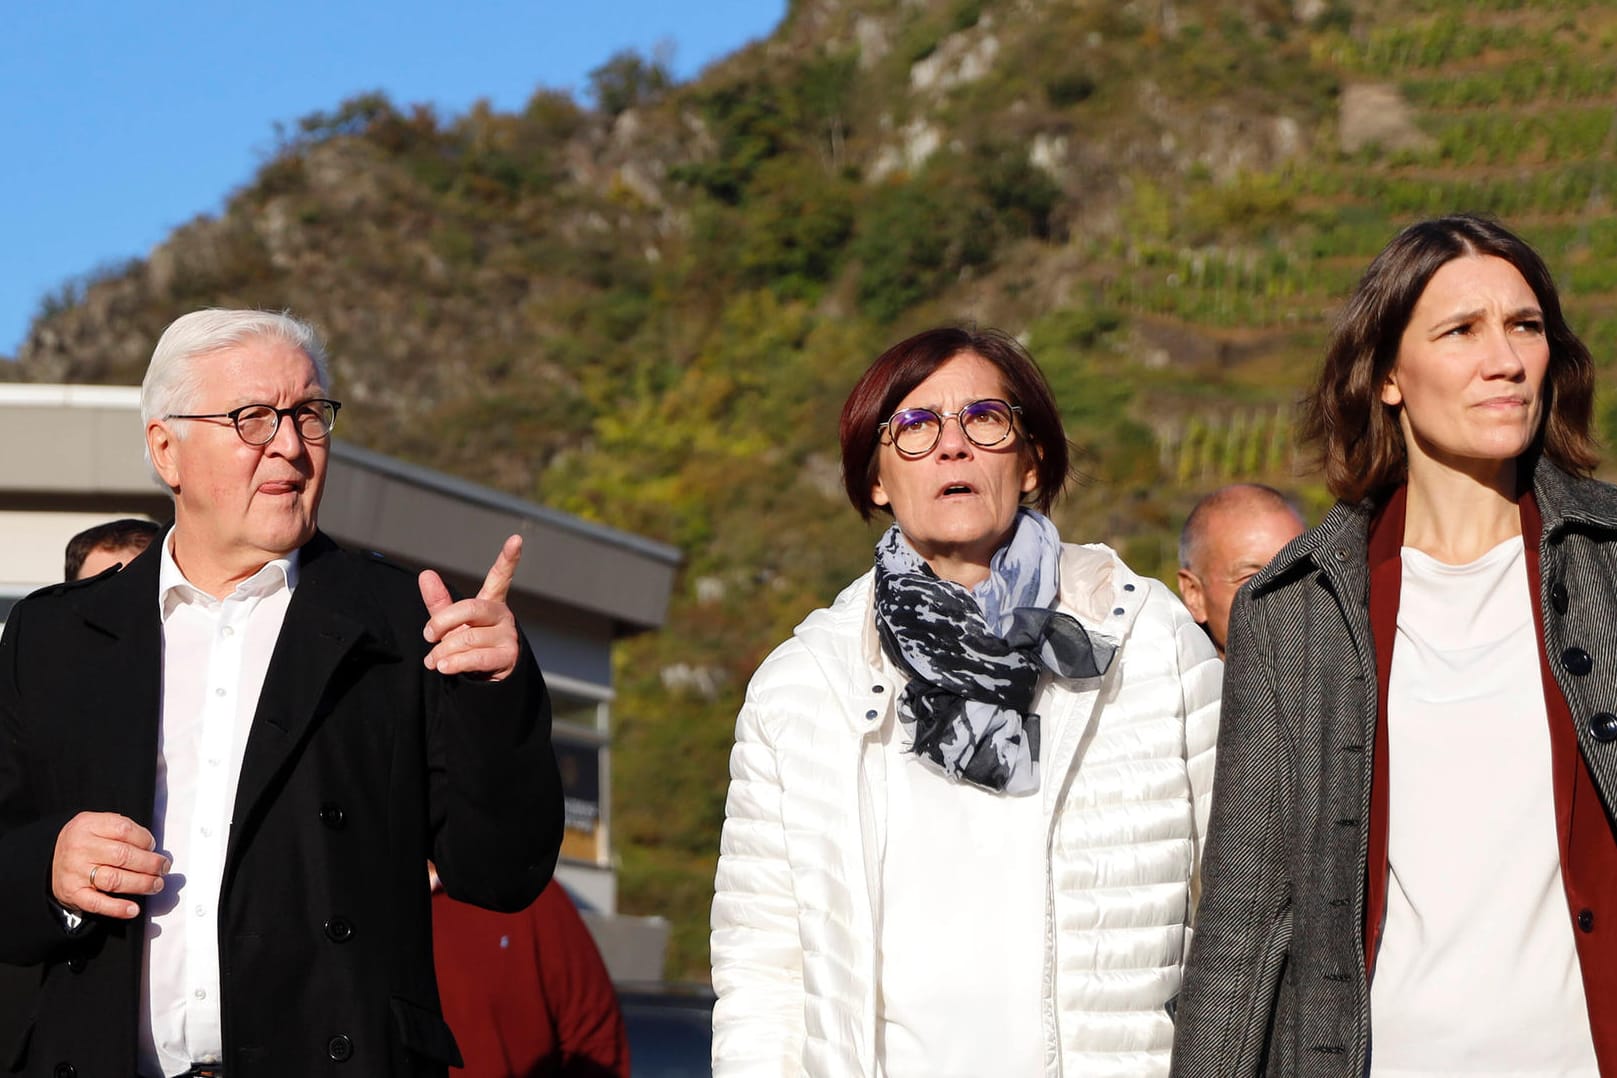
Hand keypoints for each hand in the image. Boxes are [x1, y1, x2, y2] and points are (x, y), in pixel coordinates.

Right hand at [53, 812, 168, 919]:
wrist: (52, 861)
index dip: (145, 839)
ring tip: (156, 885)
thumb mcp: (97, 825)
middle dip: (150, 863)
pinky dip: (117, 908)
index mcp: (87, 826)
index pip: (124, 829)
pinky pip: (97, 903)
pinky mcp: (73, 893)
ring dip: (141, 884)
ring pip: (114, 880)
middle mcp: (80, 848)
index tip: (153, 847)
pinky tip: (133, 909)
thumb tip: (152, 847)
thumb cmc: (84, 842)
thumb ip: (122, 830)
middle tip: (163, 868)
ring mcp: (75, 872)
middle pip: (123, 856)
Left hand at [419, 534, 522, 681]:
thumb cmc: (466, 646)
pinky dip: (455, 663)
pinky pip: (476, 657)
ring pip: (467, 638)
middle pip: (470, 608)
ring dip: (442, 651)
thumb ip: (439, 602)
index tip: (517, 539)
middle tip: (427, 635)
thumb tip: (426, 573)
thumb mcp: (450, 624)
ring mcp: (508, 636)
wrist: (482, 681)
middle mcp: (503, 616)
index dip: (508, 558)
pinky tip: (443, 667)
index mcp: (490, 602)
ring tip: (433, 661)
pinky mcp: (508, 657)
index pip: (500, 577)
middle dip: (442, 622)